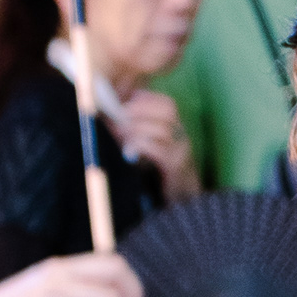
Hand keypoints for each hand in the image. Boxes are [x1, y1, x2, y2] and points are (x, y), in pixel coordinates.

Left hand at [118, 91, 199, 205]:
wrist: (181, 196)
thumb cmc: (159, 169)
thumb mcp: (150, 144)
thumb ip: (137, 129)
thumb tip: (114, 116)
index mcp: (176, 128)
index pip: (168, 104)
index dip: (147, 100)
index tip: (128, 101)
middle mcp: (182, 136)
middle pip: (168, 112)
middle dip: (140, 110)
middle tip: (120, 116)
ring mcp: (181, 151)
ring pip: (162, 130)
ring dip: (136, 129)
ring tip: (120, 134)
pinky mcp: (176, 166)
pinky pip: (159, 150)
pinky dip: (140, 146)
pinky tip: (129, 151)